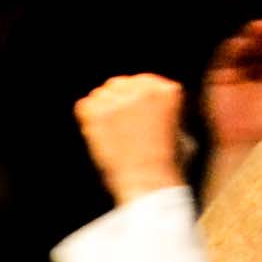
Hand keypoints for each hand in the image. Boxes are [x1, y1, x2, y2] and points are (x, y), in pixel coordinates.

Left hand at [73, 73, 188, 203]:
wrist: (148, 181)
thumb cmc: (166, 163)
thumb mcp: (178, 128)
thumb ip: (164, 108)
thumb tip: (151, 102)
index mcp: (168, 90)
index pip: (143, 81)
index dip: (135, 98)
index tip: (133, 117)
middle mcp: (144, 89)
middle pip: (119, 83)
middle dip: (117, 101)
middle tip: (119, 127)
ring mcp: (118, 100)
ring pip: (100, 94)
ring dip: (102, 109)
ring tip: (112, 135)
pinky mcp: (96, 113)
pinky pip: (83, 105)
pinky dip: (86, 119)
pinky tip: (99, 136)